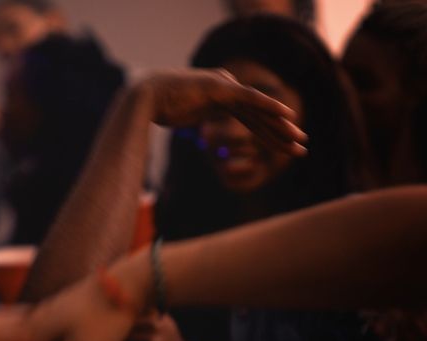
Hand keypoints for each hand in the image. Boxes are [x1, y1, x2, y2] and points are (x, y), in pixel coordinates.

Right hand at [136, 69, 307, 155]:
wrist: (145, 97)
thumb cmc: (157, 109)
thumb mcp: (182, 120)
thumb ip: (194, 123)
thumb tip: (190, 136)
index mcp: (220, 100)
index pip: (250, 120)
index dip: (269, 134)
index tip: (285, 147)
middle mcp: (227, 92)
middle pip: (259, 117)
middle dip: (280, 133)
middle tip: (301, 147)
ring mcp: (225, 89)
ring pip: (259, 111)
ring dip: (281, 126)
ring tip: (300, 140)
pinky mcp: (222, 89)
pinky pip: (251, 100)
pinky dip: (270, 107)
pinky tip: (288, 116)